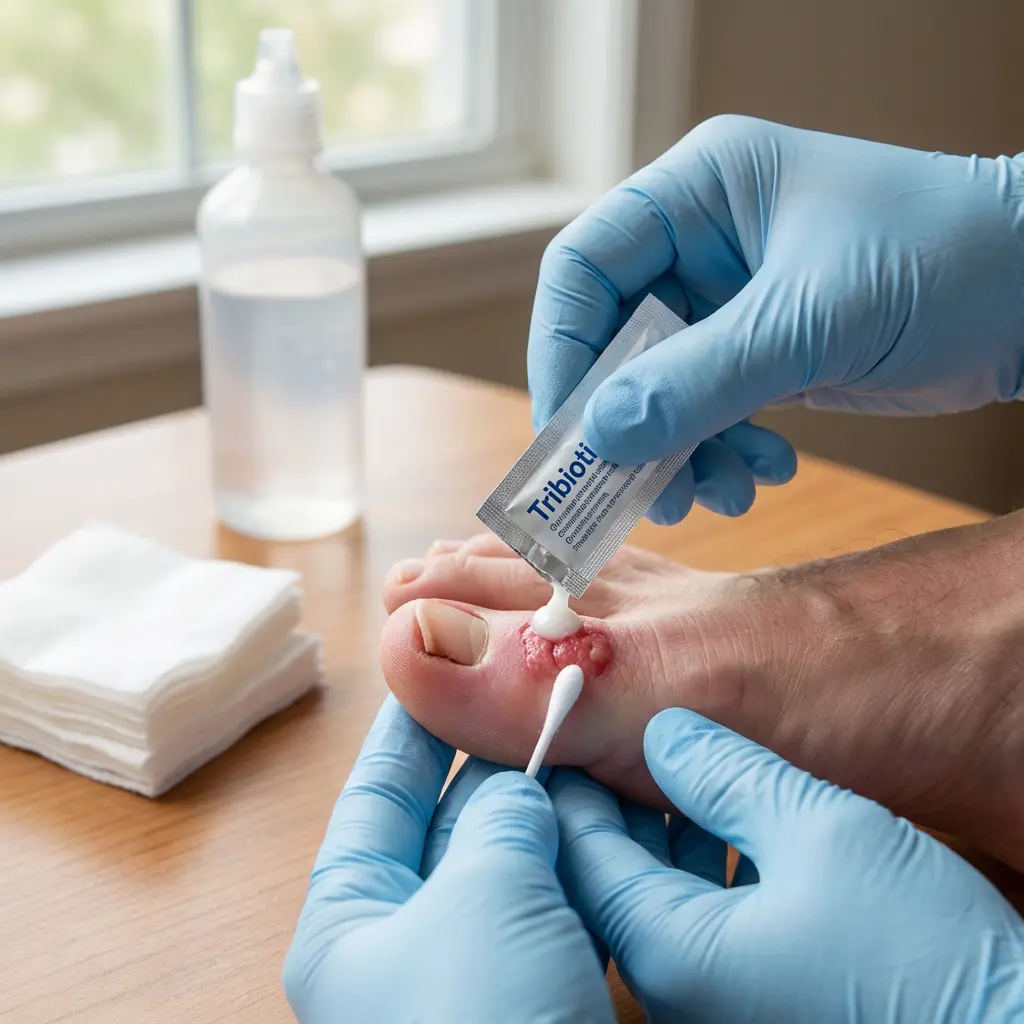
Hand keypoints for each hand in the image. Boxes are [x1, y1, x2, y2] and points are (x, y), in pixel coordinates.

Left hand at [283, 696, 612, 1023]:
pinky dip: (585, 869)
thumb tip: (522, 789)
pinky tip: (619, 824)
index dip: (408, 731)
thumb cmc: (484, 1019)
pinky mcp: (534, 996)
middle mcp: (402, 946)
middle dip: (500, 766)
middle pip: (448, 827)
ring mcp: (472, 972)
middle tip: (543, 702)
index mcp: (349, 925)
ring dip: (552, 814)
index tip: (436, 669)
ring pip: (512, 868)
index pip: (375, 799)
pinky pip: (556, 912)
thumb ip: (500, 819)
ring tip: (591, 749)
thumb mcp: (485, 894)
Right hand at [529, 114, 1023, 522]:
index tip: (572, 431)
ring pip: (657, 387)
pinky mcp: (759, 348)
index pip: (585, 267)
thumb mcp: (810, 321)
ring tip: (716, 493)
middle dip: (626, 422)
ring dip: (676, 451)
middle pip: (616, 339)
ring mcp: (730, 300)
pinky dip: (719, 451)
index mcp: (700, 192)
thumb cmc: (945, 262)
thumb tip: (600, 435)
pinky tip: (762, 471)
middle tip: (635, 491)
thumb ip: (697, 381)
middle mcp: (703, 241)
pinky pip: (706, 410)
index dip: (564, 350)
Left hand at [550, 708, 1023, 1023]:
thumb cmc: (920, 954)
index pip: (579, 850)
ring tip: (677, 764)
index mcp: (670, 947)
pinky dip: (696, 868)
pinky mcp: (748, 1003)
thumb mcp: (820, 831)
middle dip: (611, 798)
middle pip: (608, 876)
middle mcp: (676, 987)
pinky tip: (727, 823)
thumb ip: (728, 774)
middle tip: (621, 728)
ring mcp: (710, 1001)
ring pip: (652, 898)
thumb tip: (664, 733)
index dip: (568, 777)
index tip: (567, 719)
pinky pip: (693, 925)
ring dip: (658, 830)